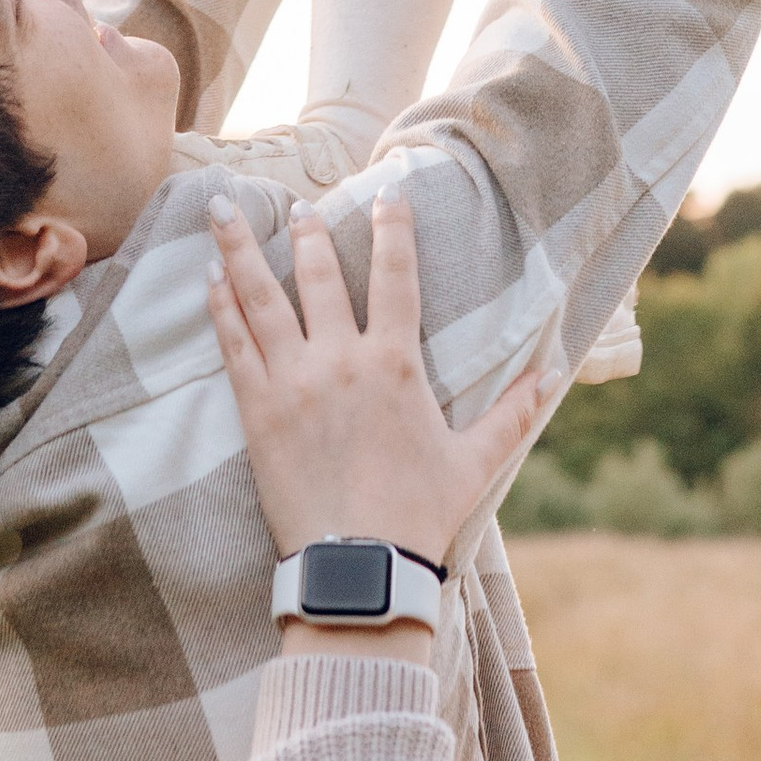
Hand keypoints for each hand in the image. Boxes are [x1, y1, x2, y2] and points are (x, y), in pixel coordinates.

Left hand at [206, 190, 554, 583]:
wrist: (359, 565)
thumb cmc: (418, 514)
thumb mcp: (475, 462)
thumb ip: (511, 413)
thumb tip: (551, 375)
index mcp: (395, 363)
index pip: (397, 277)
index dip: (393, 230)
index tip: (387, 195)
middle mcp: (340, 360)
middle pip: (319, 275)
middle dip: (309, 232)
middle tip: (298, 203)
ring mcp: (292, 382)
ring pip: (261, 298)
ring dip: (240, 249)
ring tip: (221, 210)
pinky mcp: (256, 411)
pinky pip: (233, 345)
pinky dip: (220, 307)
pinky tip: (209, 278)